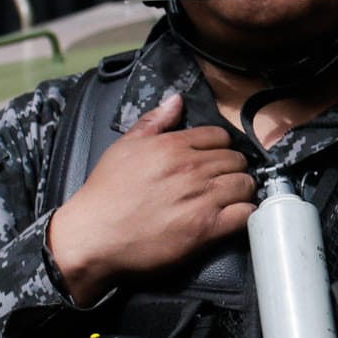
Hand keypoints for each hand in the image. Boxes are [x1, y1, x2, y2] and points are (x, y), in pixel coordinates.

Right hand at [47, 94, 255, 305]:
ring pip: (245, 184)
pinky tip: (234, 216)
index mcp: (173, 146)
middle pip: (236, 160)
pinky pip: (244, 214)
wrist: (93, 237)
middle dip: (232, 169)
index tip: (215, 159)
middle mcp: (191, 169)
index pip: (220, 136)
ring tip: (229, 198)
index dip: (220, 147)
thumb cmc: (105, 195)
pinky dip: (245, 214)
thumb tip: (176, 101)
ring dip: (241, 190)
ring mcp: (201, 199)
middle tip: (222, 180)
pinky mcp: (205, 228)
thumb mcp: (124, 148)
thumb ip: (154, 122)